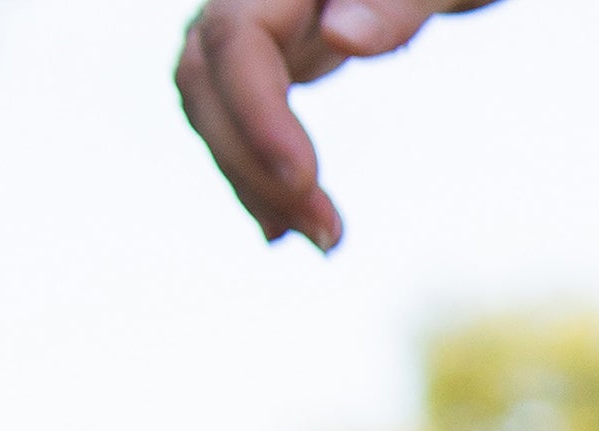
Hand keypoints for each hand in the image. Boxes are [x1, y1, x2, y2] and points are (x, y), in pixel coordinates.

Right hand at [175, 0, 492, 253]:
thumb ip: (391, 3)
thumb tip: (343, 37)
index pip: (237, 39)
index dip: (257, 112)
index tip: (303, 178)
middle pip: (207, 81)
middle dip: (254, 166)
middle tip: (328, 235)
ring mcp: (243, 29)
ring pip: (211, 108)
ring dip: (254, 184)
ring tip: (323, 239)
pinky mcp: (259, 62)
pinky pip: (233, 118)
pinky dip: (255, 175)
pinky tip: (285, 229)